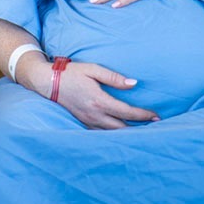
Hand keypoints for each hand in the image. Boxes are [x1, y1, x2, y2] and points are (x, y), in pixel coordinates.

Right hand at [20, 60, 158, 129]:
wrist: (47, 82)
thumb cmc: (71, 73)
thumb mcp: (93, 69)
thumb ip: (114, 77)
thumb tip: (134, 83)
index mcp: (99, 101)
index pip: (127, 112)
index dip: (144, 115)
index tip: (156, 116)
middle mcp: (94, 114)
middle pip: (122, 128)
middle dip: (139, 128)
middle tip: (154, 127)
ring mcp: (87, 121)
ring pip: (112, 133)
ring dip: (127, 133)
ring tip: (141, 131)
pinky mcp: (82, 122)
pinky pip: (101, 132)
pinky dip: (113, 134)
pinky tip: (120, 131)